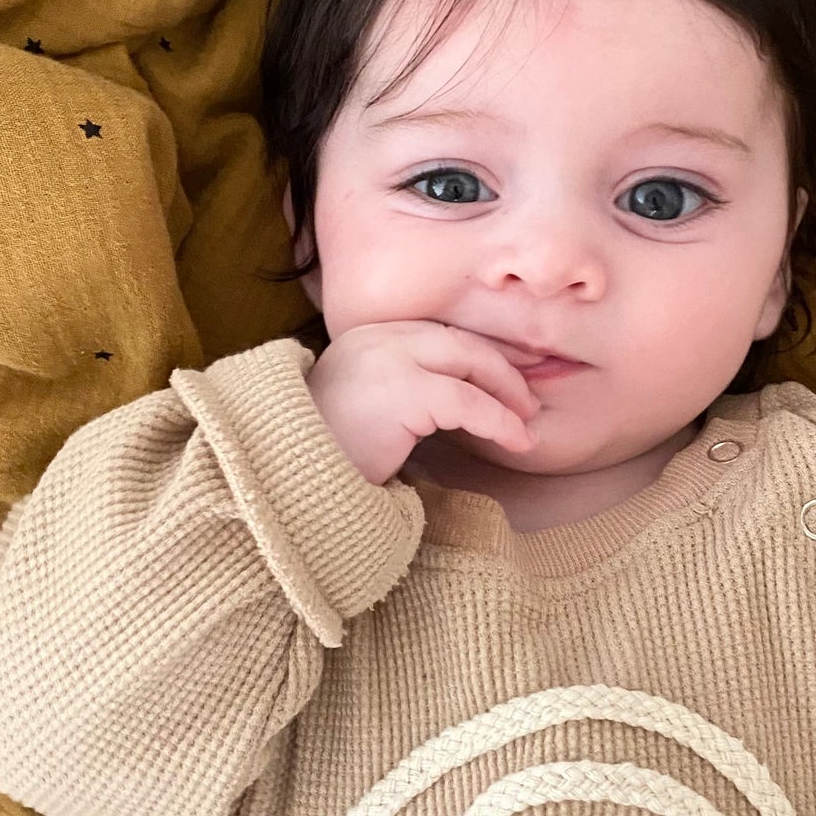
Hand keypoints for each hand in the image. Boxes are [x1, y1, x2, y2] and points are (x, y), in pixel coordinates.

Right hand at [306, 320, 542, 486]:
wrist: (287, 479)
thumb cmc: (324, 455)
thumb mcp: (362, 407)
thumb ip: (398, 390)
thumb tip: (451, 403)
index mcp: (365, 337)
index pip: (438, 336)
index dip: (480, 356)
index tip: (508, 379)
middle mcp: (376, 338)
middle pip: (459, 342)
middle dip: (503, 370)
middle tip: (528, 402)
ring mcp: (389, 359)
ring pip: (470, 364)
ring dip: (508, 396)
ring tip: (527, 426)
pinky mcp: (402, 392)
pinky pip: (468, 400)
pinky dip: (500, 420)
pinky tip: (517, 439)